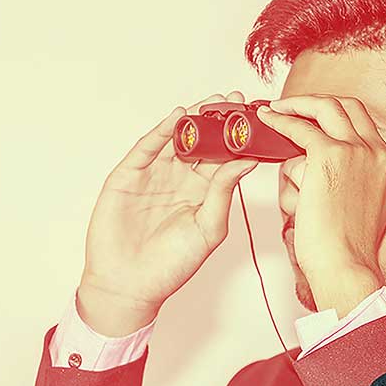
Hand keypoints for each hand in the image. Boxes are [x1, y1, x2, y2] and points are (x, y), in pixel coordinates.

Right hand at [76, 92, 260, 335]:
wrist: (130, 285)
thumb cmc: (172, 265)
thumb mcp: (208, 227)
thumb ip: (224, 192)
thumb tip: (249, 161)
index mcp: (203, 193)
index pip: (224, 158)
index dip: (239, 139)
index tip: (258, 120)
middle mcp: (180, 180)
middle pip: (201, 142)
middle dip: (219, 121)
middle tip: (239, 100)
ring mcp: (153, 175)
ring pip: (176, 139)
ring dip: (193, 119)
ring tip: (214, 102)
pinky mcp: (128, 176)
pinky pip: (147, 148)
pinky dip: (161, 131)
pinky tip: (178, 116)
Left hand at [256, 94, 385, 314]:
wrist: (346, 267)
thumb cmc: (346, 249)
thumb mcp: (360, 208)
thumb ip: (349, 181)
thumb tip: (308, 164)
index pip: (365, 127)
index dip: (337, 118)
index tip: (315, 119)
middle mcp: (380, 154)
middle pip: (350, 107)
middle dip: (318, 102)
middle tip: (294, 107)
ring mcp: (358, 152)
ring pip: (326, 109)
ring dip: (298, 106)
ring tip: (276, 110)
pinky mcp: (331, 155)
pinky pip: (300, 128)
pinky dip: (281, 121)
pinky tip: (267, 120)